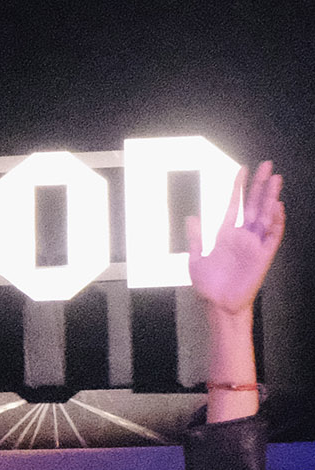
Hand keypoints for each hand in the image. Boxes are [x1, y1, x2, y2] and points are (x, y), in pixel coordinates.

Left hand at [190, 162, 284, 316]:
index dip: (239, 187)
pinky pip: (273, 234)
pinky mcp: (264, 254)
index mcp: (226, 233)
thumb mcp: (196, 259)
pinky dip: (276, 220)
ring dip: (271, 197)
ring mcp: (255, 243)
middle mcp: (243, 235)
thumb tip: (191, 216)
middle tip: (268, 165)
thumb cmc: (208, 285)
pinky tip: (277, 206)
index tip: (243, 169)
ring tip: (276, 179)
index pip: (235, 204)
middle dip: (261, 185)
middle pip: (255, 204)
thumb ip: (196, 237)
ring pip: (267, 215)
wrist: (218, 304)